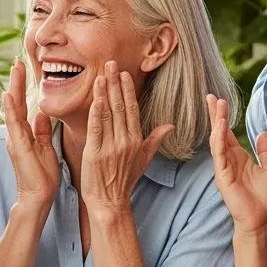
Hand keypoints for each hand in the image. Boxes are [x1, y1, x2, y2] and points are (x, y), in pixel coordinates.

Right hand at [2, 60, 58, 209]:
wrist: (38, 196)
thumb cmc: (42, 174)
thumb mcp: (45, 147)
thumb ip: (42, 130)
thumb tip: (42, 114)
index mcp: (25, 132)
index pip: (25, 104)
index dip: (25, 87)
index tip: (26, 68)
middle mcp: (17, 133)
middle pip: (16, 102)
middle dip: (17, 81)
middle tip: (17, 61)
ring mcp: (15, 138)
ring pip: (13, 108)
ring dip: (14, 88)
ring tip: (14, 70)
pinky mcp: (17, 145)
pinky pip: (14, 124)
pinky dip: (11, 109)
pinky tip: (9, 95)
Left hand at [81, 61, 171, 216]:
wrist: (110, 202)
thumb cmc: (125, 181)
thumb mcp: (144, 159)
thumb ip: (155, 139)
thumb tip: (170, 126)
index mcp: (136, 140)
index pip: (132, 109)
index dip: (127, 90)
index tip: (123, 74)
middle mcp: (125, 141)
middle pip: (120, 107)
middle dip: (115, 84)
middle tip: (111, 64)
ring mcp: (111, 146)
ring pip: (108, 114)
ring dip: (104, 92)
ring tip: (101, 74)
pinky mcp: (95, 153)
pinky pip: (96, 128)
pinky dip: (95, 112)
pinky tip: (95, 97)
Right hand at [207, 94, 266, 232]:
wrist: (262, 220)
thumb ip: (266, 150)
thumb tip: (263, 132)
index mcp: (239, 158)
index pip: (228, 132)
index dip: (224, 116)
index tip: (222, 99)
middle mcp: (228, 160)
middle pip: (218, 132)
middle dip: (215, 114)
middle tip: (210, 96)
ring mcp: (223, 168)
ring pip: (217, 140)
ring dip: (217, 122)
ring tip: (216, 105)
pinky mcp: (222, 176)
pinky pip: (219, 154)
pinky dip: (219, 139)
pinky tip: (220, 127)